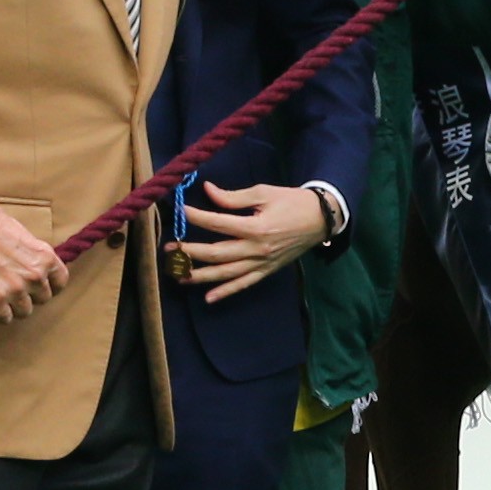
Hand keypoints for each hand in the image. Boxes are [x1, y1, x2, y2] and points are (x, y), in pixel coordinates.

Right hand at [0, 195, 68, 322]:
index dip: (50, 286)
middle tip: (17, 289)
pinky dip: (0, 315)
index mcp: (46, 257)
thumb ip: (35, 256)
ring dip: (15, 307)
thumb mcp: (26, 236)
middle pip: (43, 299)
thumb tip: (38, 268)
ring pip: (25, 312)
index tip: (40, 287)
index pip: (60, 282)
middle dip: (31, 295)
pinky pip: (4, 318)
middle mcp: (36, 275)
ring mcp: (17, 288)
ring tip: (6, 299)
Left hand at [180, 180, 335, 302]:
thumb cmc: (292, 202)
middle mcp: (256, 249)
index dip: (196, 217)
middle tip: (169, 250)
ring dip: (200, 275)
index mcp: (255, 227)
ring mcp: (261, 263)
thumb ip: (234, 197)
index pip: (217, 224)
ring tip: (179, 275)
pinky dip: (227, 292)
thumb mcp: (264, 193)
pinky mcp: (267, 271)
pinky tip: (209, 298)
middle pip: (216, 253)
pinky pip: (244, 284)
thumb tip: (208, 191)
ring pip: (226, 273)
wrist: (321, 219)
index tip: (182, 210)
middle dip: (189, 252)